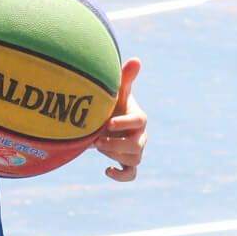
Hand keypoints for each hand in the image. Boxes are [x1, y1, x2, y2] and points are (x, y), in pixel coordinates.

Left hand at [92, 57, 145, 181]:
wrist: (104, 121)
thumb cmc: (111, 104)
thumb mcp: (117, 91)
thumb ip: (125, 78)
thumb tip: (136, 59)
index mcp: (139, 118)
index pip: (139, 122)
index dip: (124, 124)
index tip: (108, 123)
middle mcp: (140, 135)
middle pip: (137, 146)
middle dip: (116, 144)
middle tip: (96, 140)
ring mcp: (135, 150)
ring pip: (135, 160)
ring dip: (115, 156)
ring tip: (97, 146)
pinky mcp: (127, 163)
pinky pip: (131, 175)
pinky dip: (121, 175)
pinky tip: (106, 170)